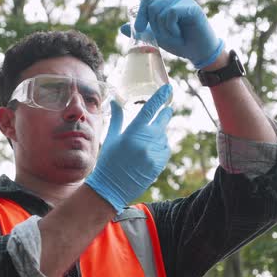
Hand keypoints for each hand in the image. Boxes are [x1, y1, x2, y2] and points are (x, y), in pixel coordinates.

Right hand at [85, 85, 173, 213]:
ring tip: (146, 140)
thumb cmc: (108, 161)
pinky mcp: (159, 164)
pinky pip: (165, 149)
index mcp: (133, 132)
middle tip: (166, 109)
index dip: (160, 97)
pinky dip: (160, 146)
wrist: (111, 188)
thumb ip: (117, 118)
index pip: (150, 109)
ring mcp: (155, 153)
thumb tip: (116, 101)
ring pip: (164, 136)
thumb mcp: (111, 138)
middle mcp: (146, 141)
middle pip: (163, 120)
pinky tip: (150, 150)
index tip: (168, 88)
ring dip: (159, 133)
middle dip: (165, 113)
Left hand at [120, 0, 223, 68]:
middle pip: (151, 5)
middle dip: (154, 25)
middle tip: (165, 36)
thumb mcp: (156, 38)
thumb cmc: (180, 44)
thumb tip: (122, 27)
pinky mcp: (191, 7)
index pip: (147, 0)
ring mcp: (183, 1)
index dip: (140, 13)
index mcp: (165, 4)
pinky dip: (171, 27)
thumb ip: (142, 31)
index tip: (139, 28)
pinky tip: (179, 33)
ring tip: (174, 35)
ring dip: (164, 29)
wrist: (198, 53)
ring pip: (160, 10)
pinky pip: (170, 14)